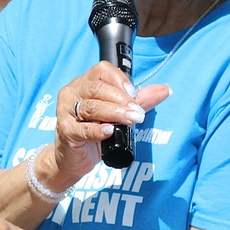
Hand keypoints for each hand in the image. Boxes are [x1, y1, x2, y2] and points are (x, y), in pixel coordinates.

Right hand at [52, 62, 170, 178]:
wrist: (74, 158)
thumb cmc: (94, 132)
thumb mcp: (118, 115)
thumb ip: (140, 101)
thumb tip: (164, 90)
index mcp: (85, 83)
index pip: (102, 71)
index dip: (120, 80)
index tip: (135, 94)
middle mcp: (73, 92)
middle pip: (97, 89)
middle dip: (121, 100)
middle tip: (138, 113)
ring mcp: (66, 111)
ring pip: (91, 107)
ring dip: (114, 113)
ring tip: (131, 120)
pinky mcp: (65, 130)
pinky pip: (82, 128)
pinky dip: (97, 130)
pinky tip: (109, 131)